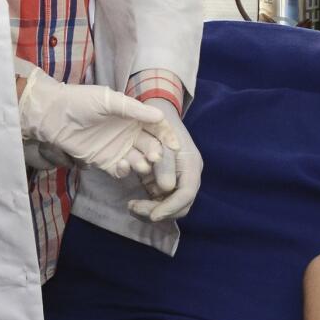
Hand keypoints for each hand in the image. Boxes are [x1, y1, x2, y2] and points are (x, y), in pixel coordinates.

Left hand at [18, 68, 178, 178]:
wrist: (52, 115)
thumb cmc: (80, 101)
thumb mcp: (108, 100)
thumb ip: (133, 109)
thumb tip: (159, 115)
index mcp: (134, 117)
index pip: (157, 128)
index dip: (167, 136)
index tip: (174, 145)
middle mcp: (130, 134)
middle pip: (151, 146)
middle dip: (156, 153)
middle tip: (155, 157)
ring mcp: (119, 149)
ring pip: (139, 160)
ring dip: (142, 164)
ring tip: (140, 164)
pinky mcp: (106, 162)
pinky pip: (121, 171)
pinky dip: (124, 170)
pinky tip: (121, 165)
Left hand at [127, 98, 202, 222]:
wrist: (139, 105)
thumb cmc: (150, 114)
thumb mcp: (159, 131)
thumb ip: (165, 161)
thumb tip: (166, 188)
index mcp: (189, 163)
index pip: (186, 192)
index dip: (171, 206)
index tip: (153, 214)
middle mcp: (181, 173)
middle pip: (178, 204)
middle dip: (160, 211)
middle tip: (137, 208)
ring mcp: (166, 177)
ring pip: (164, 204)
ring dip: (149, 210)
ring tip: (132, 206)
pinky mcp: (151, 179)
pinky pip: (151, 198)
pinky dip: (142, 204)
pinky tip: (130, 201)